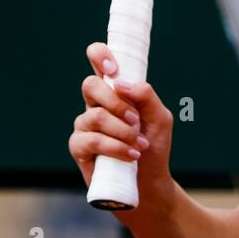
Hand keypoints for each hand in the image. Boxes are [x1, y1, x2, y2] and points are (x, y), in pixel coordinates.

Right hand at [69, 42, 176, 216]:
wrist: (149, 182)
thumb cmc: (153, 146)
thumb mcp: (160, 117)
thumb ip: (146, 95)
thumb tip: (122, 84)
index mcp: (115, 92)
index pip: (98, 61)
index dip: (100, 55)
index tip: (113, 68)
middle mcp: (95, 104)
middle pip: (90, 85)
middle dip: (115, 101)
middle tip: (135, 119)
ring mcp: (84, 126)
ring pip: (94, 116)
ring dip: (122, 130)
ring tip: (139, 144)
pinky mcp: (78, 148)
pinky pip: (90, 140)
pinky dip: (114, 147)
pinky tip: (131, 155)